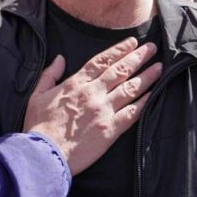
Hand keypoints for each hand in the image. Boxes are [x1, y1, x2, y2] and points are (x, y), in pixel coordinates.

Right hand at [24, 38, 160, 175]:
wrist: (44, 154)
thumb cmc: (38, 126)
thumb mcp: (37, 95)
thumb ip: (49, 75)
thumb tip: (59, 59)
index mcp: (76, 84)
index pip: (101, 61)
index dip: (119, 50)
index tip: (132, 42)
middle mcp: (93, 93)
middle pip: (120, 71)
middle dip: (138, 57)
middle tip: (152, 48)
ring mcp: (103, 111)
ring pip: (130, 89)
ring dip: (146, 76)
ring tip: (159, 67)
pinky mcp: (110, 130)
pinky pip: (132, 113)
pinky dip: (144, 102)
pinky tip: (154, 94)